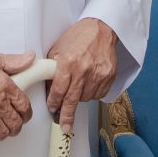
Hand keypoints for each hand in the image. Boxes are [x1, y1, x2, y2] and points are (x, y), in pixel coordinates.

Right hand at [0, 50, 38, 144]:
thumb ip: (14, 62)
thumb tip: (30, 59)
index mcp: (5, 87)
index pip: (25, 107)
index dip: (27, 112)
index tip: (24, 113)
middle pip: (17, 123)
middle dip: (18, 123)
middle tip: (14, 120)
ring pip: (4, 133)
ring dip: (5, 131)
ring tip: (2, 126)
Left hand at [45, 17, 119, 132]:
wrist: (101, 29)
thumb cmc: (78, 37)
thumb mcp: (58, 50)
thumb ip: (52, 70)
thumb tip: (48, 90)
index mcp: (68, 62)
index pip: (59, 89)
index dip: (54, 102)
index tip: (53, 109)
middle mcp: (83, 70)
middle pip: (73, 99)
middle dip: (67, 115)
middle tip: (64, 127)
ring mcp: (98, 74)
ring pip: (86, 98)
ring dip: (79, 97)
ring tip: (78, 86)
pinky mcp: (109, 76)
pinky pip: (98, 94)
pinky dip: (92, 93)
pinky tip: (89, 83)